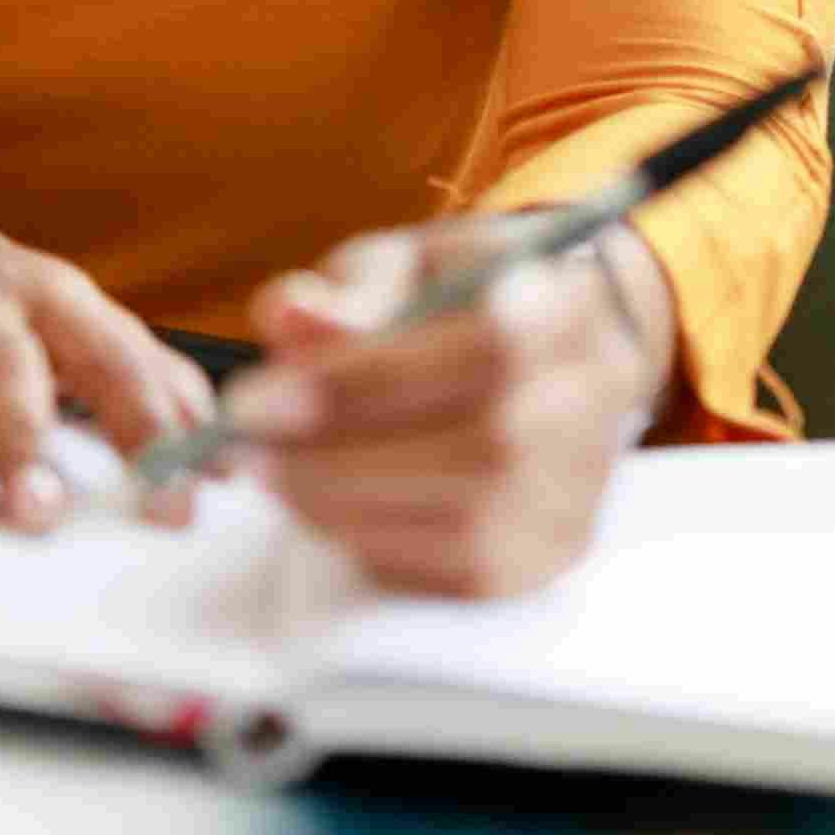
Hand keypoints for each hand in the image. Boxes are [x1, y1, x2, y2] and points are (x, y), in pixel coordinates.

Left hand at [224, 214, 674, 596]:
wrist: (549, 350)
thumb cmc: (456, 298)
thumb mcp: (403, 263)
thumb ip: (348, 290)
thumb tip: (291, 319)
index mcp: (560, 304)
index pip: (482, 349)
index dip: (364, 382)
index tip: (256, 400)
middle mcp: (589, 399)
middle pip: (478, 447)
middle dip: (338, 456)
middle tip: (245, 447)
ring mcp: (580, 486)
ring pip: (467, 521)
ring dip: (345, 506)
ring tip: (273, 471)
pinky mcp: (553, 550)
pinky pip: (462, 571)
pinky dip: (378, 543)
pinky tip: (327, 505)